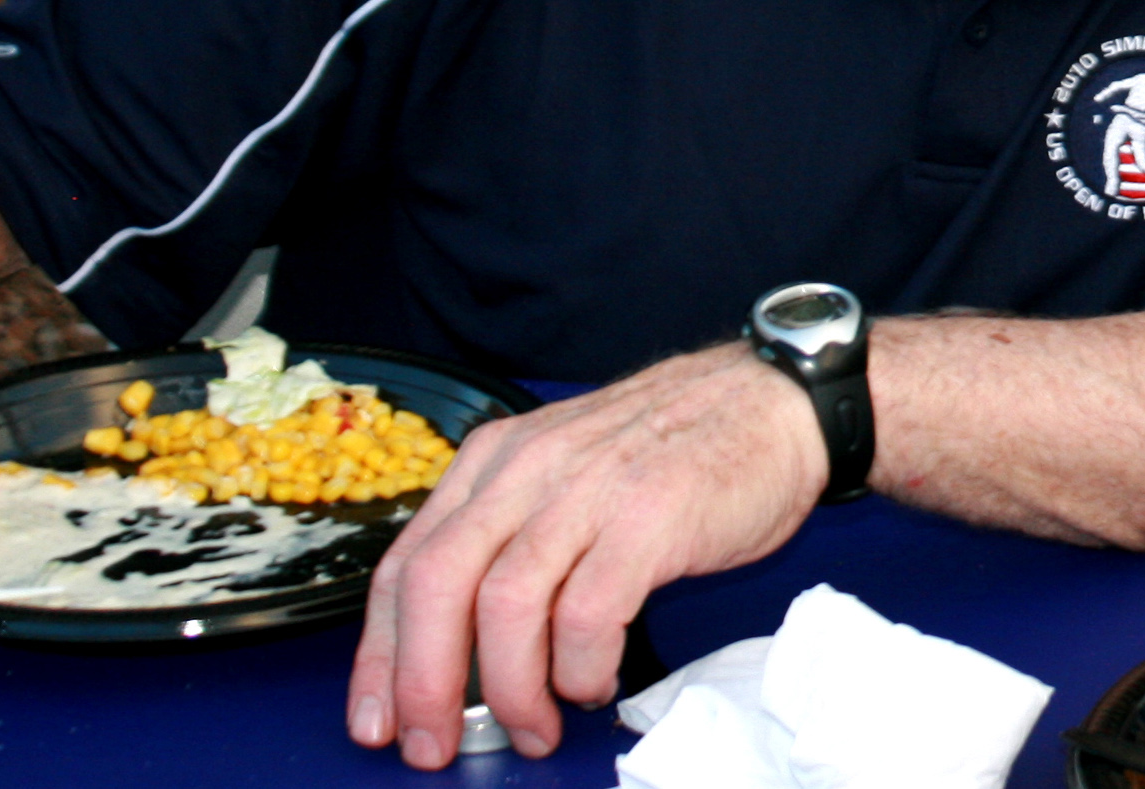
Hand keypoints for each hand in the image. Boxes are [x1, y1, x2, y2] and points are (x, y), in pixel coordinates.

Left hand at [346, 340, 829, 769]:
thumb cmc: (671, 448)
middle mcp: (529, 468)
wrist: (768, 401)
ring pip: (504, 605)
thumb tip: (464, 650)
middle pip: (436, 584)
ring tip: (533, 727)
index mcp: (498, 459)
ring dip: (508, 689)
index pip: (406, 561)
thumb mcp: (566, 472)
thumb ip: (514, 539)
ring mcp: (587, 489)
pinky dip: (580, 668)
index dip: (380, 652)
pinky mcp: (648, 517)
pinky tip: (593, 683)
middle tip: (432, 744)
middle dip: (423, 682)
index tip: (376, 716)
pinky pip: (586, 614)